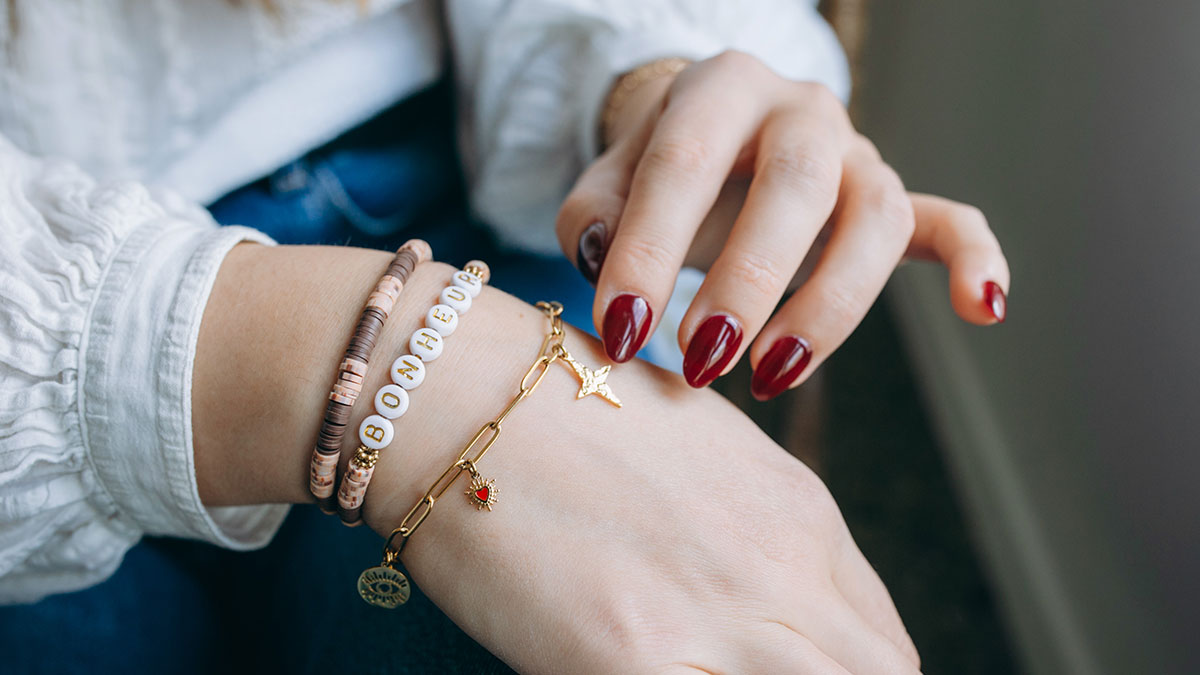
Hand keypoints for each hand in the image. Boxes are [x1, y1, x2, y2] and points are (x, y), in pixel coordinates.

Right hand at [361, 288, 920, 673]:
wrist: (459, 393)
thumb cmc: (564, 408)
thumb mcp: (700, 447)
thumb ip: (759, 526)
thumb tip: (778, 591)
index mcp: (800, 514)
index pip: (884, 644)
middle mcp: (778, 568)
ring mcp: (712, 620)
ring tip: (702, 673)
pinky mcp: (628, 662)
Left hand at [557, 51, 1009, 397]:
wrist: (715, 133)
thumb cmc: (660, 170)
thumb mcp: (610, 178)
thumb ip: (591, 216)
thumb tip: (602, 272)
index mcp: (721, 88)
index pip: (685, 162)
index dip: (650, 251)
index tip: (620, 333)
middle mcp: (801, 111)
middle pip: (795, 184)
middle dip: (748, 280)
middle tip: (700, 361)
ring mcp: (857, 153)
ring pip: (875, 215)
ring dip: (828, 305)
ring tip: (769, 378)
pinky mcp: (896, 199)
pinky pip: (951, 219)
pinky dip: (974, 260)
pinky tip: (984, 310)